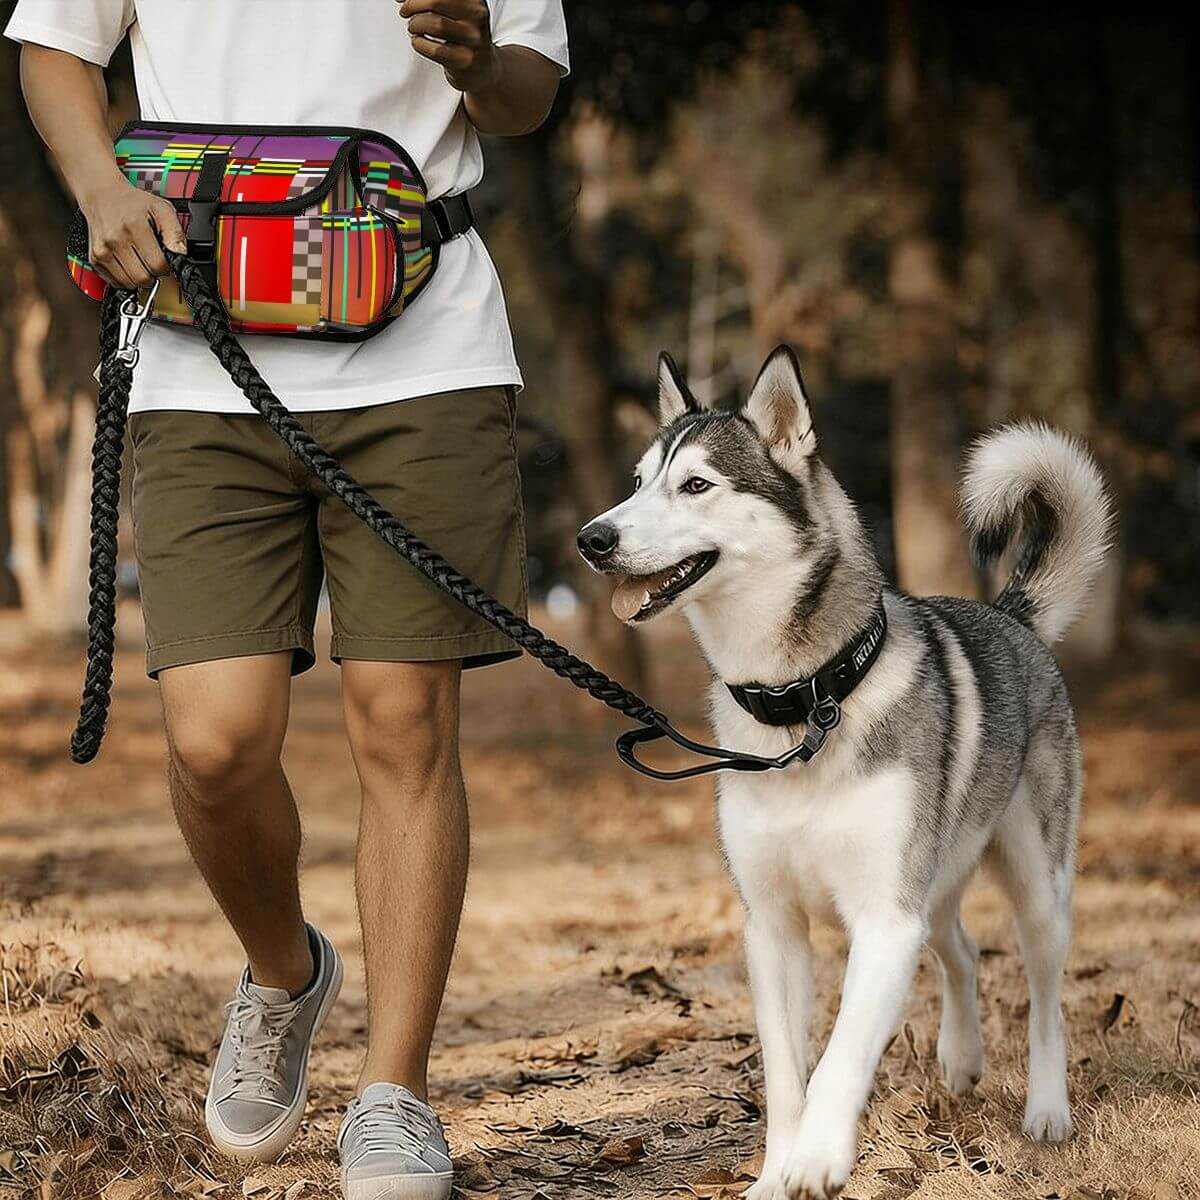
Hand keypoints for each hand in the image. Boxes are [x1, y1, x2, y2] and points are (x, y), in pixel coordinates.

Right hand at [81, 175, 186, 289]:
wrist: (101, 194)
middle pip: (143, 278)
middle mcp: (115, 240)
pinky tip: (128, 264)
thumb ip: (176, 232)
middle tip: (152, 261)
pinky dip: (125, 278)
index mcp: (134, 227)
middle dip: (153, 274)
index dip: (165, 267)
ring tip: (140, 262)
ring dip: (139, 278)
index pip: (157, 266)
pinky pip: (116, 282)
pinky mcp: (95, 258)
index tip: (164, 260)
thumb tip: (181, 254)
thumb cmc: (132, 202)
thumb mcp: (161, 208)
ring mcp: (102, 250)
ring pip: (129, 283)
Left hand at [398, 0, 500, 92]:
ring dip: (415, 25)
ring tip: (413, 28)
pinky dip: (419, 44)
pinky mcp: (465, 60)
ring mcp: (473, 40)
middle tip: (405, 12)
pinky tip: (418, 42)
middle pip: (435, 1)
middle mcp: (477, 16)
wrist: (483, 69)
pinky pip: (434, 49)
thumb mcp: (456, 11)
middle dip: (412, 5)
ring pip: (435, 25)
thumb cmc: (463, 36)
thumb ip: (434, 2)